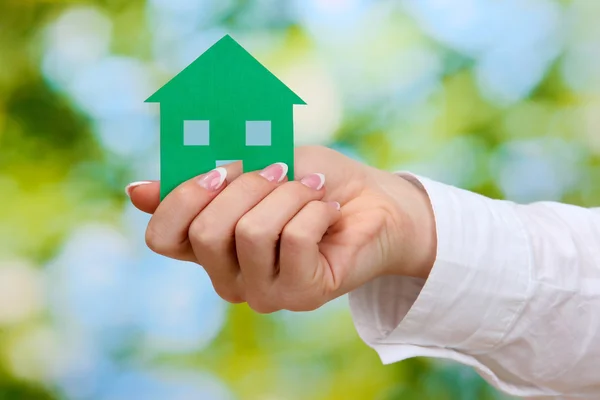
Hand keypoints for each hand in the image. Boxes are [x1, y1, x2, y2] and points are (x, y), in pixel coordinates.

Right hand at [127, 146, 435, 312]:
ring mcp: (264, 291)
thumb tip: (135, 192)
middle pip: (206, 232)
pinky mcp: (302, 294)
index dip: (182, 197)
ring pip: (251, 233)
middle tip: (281, 170)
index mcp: (210, 245)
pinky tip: (330, 212)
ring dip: (288, 194)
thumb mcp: (254, 167)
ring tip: (313, 189)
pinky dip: (315, 209)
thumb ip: (203, 182)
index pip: (162, 238)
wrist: (373, 200)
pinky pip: (294, 240)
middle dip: (247, 185)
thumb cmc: (311, 180)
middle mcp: (229, 277)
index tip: (219, 169)